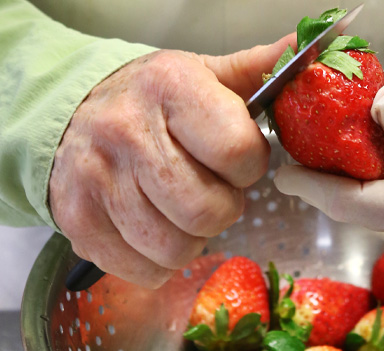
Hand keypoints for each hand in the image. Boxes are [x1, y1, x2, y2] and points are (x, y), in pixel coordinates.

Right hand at [49, 35, 294, 287]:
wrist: (71, 115)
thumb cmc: (154, 102)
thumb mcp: (206, 76)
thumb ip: (259, 69)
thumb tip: (311, 47)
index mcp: (170, 88)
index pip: (237, 152)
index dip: (249, 167)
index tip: (237, 161)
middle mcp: (127, 132)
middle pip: (208, 212)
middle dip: (223, 209)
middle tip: (210, 190)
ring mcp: (97, 179)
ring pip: (177, 249)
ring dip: (192, 238)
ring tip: (181, 209)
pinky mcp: (78, 221)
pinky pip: (145, 270)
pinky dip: (159, 262)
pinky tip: (154, 228)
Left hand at [273, 59, 383, 231]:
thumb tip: (380, 112)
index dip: (339, 196)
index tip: (293, 178)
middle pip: (382, 214)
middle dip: (332, 192)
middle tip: (291, 167)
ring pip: (380, 211)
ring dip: (340, 187)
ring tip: (304, 160)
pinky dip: (356, 181)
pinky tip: (332, 162)